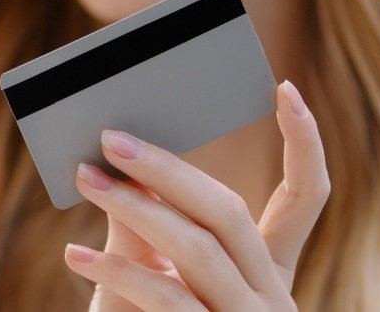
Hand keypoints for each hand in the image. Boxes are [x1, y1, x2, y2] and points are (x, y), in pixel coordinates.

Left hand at [65, 80, 329, 310]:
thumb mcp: (153, 285)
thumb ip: (148, 232)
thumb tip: (119, 162)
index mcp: (268, 274)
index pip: (307, 200)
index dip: (306, 145)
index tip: (288, 89)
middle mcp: (271, 298)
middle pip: (233, 215)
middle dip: (172, 170)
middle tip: (112, 136)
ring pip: (201, 251)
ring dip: (136, 207)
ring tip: (86, 178)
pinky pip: (167, 300)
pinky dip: (117, 273)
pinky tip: (72, 257)